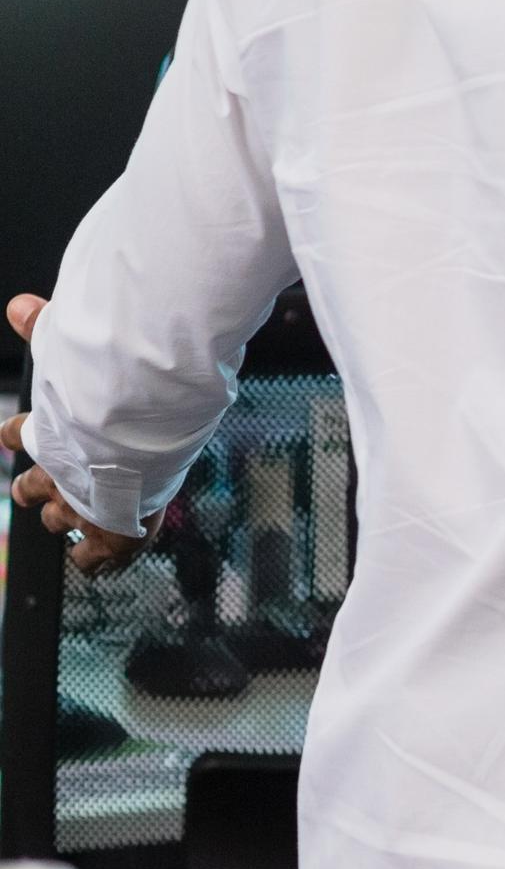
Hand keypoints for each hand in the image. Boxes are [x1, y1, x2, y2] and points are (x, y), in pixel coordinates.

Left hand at [1, 294, 142, 574]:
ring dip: (59, 519)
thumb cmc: (106, 392)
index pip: (20, 435)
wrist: (130, 437)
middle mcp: (61, 473)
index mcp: (51, 434)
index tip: (11, 436)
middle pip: (31, 486)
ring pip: (58, 519)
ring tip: (64, 522)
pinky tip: (95, 563)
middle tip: (30, 491)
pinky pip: (96, 557)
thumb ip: (44, 327)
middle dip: (31, 488)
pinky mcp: (111, 534)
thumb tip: (19, 305)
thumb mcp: (66, 351)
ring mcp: (84, 506)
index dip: (16, 435)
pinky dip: (94, 560)